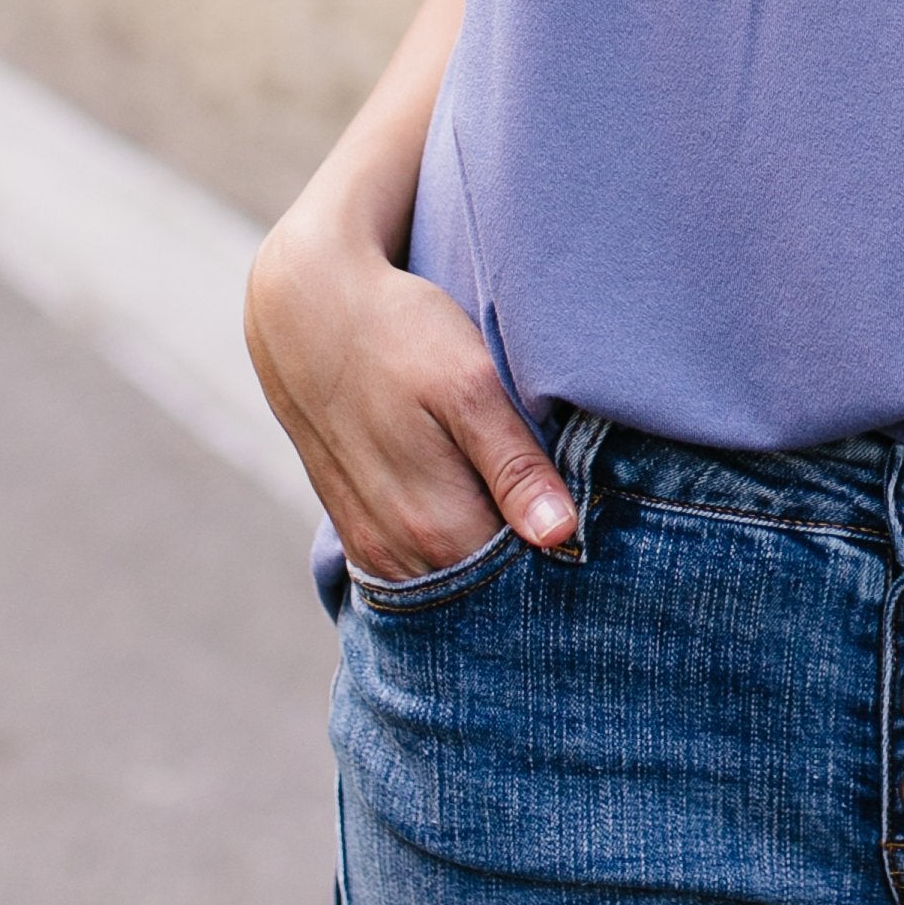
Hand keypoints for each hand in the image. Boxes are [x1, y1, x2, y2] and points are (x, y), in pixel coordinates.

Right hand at [243, 184, 577, 582]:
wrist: (307, 311)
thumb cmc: (400, 336)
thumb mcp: (470, 385)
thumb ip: (514, 465)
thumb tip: (559, 535)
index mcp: (437, 525)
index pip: (524, 583)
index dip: (565, 565)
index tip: (596, 533)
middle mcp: (400, 553)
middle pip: (487, 593)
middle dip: (529, 572)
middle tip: (569, 521)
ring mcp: (372, 547)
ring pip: (451, 583)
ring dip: (489, 562)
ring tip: (524, 512)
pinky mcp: (356, 530)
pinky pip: (417, 568)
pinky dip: (450, 554)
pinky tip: (478, 512)